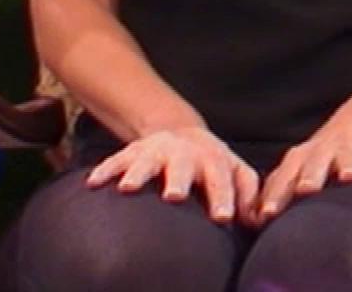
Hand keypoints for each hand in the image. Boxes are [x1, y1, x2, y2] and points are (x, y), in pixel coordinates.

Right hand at [85, 125, 259, 225]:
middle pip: (183, 166)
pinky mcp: (132, 152)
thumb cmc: (212, 164)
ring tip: (127, 189)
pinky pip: (116, 160)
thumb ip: (248, 193)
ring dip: (138, 174)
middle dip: (179, 180)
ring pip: (147, 161)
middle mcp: (185, 153)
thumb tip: (258, 220)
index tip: (223, 218)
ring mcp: (156, 151)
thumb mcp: (235, 171)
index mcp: (214, 160)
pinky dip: (105, 171)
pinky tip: (93, 183)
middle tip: (174, 197)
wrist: (181, 132)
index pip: (222, 179)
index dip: (224, 198)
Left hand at [252, 113, 351, 225]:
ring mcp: (348, 146)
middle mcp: (322, 150)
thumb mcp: (297, 169)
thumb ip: (278, 192)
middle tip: (306, 190)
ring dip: (346, 165)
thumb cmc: (319, 159)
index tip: (267, 215)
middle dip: (310, 176)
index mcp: (299, 159)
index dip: (276, 196)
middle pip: (314, 164)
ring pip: (346, 155)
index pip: (284, 178)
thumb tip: (253, 220)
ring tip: (349, 176)